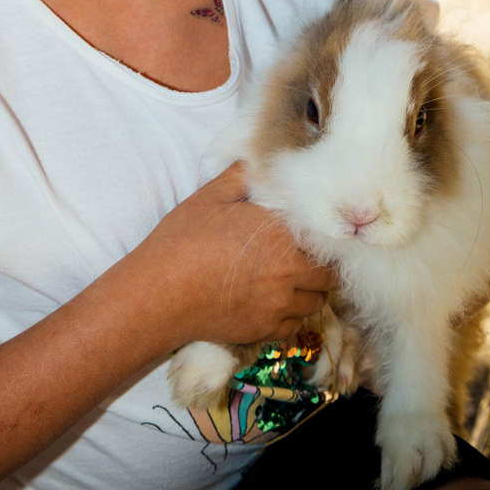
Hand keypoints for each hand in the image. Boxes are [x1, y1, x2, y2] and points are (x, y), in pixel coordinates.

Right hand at [134, 162, 338, 348]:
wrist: (160, 293)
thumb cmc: (183, 240)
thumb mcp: (209, 197)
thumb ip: (241, 176)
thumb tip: (259, 160)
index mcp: (279, 233)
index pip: (325, 238)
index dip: (323, 236)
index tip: (314, 234)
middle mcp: (288, 270)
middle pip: (328, 274)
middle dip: (321, 265)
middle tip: (303, 257)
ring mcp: (278, 304)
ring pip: (315, 302)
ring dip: (308, 291)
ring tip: (288, 280)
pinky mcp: (265, 330)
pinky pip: (294, 326)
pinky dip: (289, 315)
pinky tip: (271, 302)